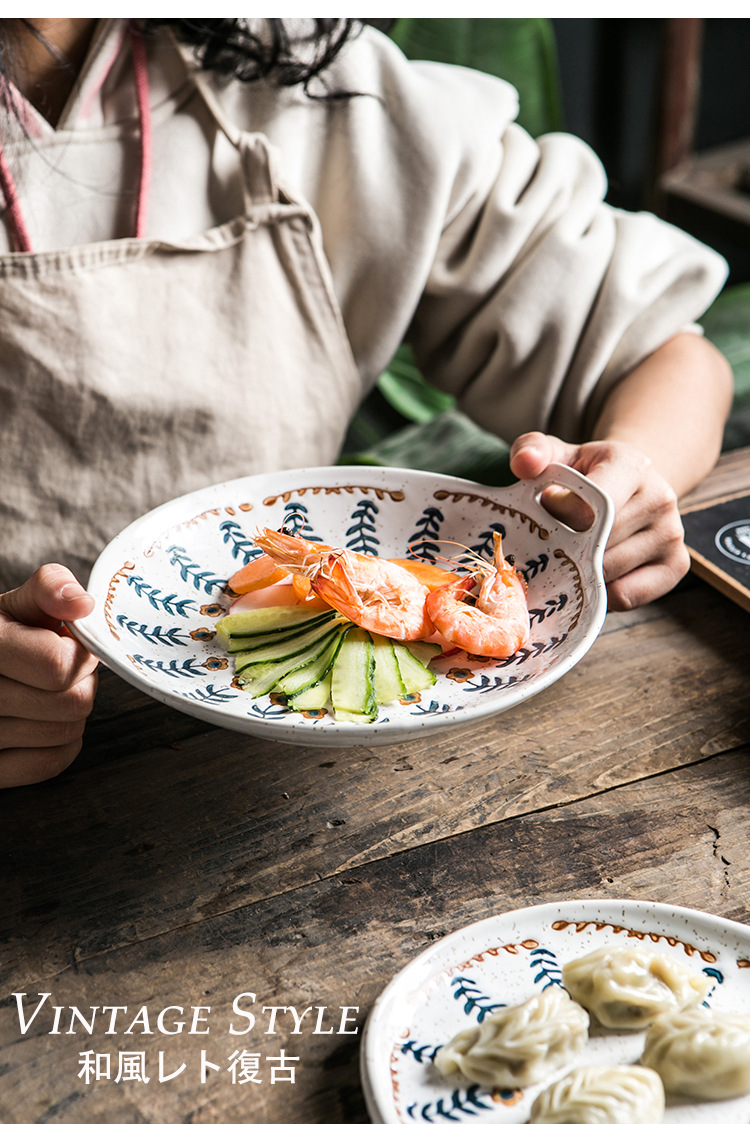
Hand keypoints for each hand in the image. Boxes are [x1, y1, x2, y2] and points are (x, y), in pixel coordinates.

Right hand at [0, 565, 98, 787]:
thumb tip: (83, 604)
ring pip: (66, 733)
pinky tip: (44, 719)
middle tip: (60, 669)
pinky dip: (60, 743)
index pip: (60, 666)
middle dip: (80, 682)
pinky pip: (50, 763)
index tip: (69, 644)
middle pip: (72, 703)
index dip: (79, 653)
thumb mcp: (18, 604)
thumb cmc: (3, 634)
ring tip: (46, 691)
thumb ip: (50, 590)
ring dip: (70, 712)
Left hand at [509, 432, 689, 610]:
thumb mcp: (556, 454)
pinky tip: (590, 574)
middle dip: (564, 549)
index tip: (544, 511)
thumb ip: (531, 451)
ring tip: (567, 556)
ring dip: (579, 573)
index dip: (558, 516)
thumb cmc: (585, 474)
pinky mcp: (677, 565)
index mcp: (632, 466)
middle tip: (546, 543)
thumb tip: (524, 465)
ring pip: (610, 572)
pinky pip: (627, 595)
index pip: (591, 505)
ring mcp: (672, 535)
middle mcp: (660, 499)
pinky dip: (600, 593)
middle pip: (599, 544)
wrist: (629, 486)